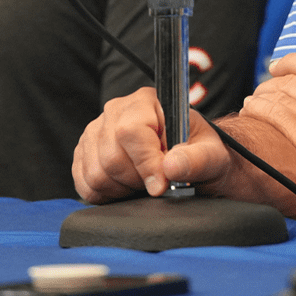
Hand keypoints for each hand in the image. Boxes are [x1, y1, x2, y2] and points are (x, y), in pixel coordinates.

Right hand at [72, 86, 231, 203]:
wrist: (188, 161)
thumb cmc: (200, 152)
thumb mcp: (211, 155)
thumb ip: (196, 159)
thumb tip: (171, 166)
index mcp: (147, 102)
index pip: (131, 132)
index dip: (145, 163)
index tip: (162, 185)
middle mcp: (116, 111)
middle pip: (111, 157)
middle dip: (137, 180)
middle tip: (158, 180)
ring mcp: (96, 131)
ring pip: (96, 174)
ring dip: (122, 188)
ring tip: (144, 181)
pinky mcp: (85, 153)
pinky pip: (84, 183)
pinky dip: (106, 194)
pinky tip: (127, 186)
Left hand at [241, 53, 295, 224]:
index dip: (294, 61)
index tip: (279, 66)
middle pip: (292, 79)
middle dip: (272, 83)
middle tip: (262, 91)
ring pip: (280, 94)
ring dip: (260, 96)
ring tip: (251, 103)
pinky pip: (274, 115)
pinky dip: (258, 110)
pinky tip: (249, 113)